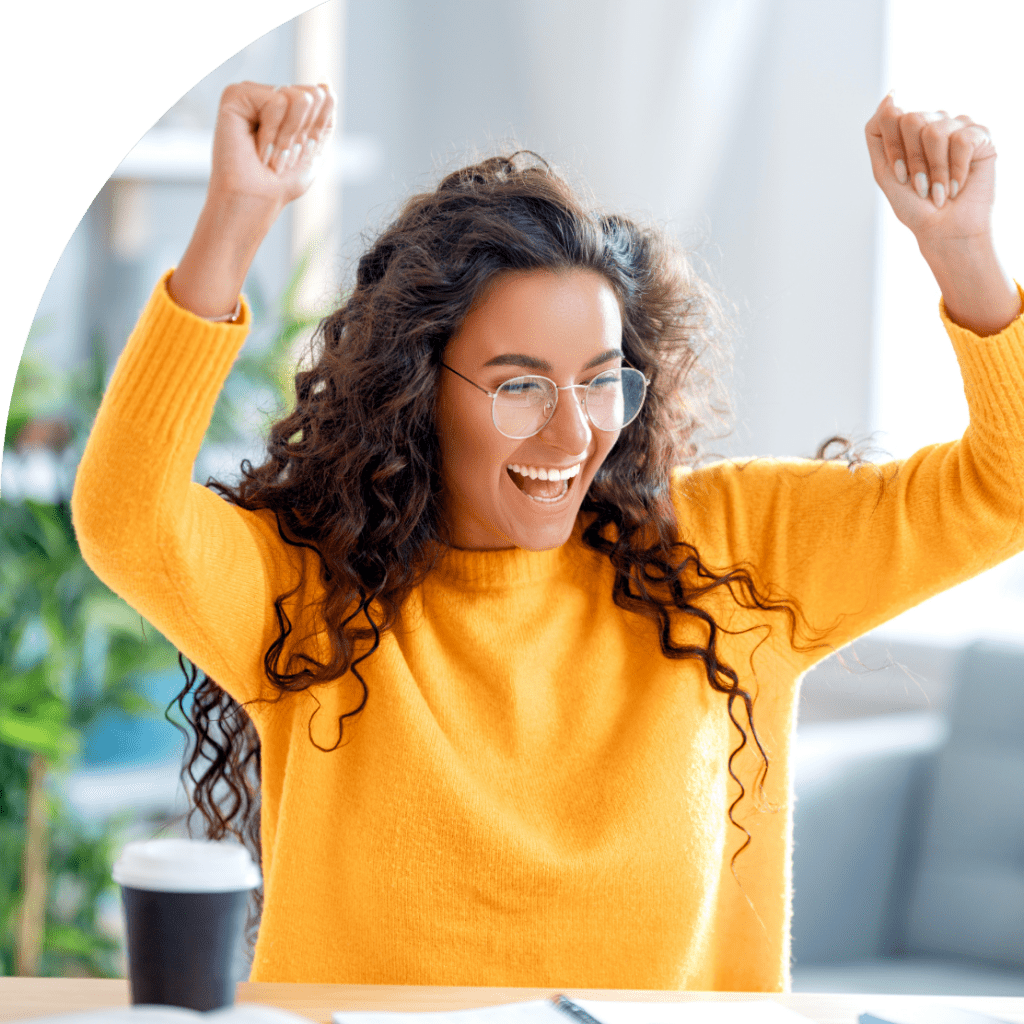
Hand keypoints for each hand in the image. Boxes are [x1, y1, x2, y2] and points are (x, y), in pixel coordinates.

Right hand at [168, 81, 335, 318]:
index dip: (316, 132)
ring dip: (288, 136)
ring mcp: (252, 94)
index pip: (322, 97)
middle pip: (312, 95)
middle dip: (303, 134)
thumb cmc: (279, 184)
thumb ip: (323, 118)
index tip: (295, 154)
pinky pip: (276, 101)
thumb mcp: (313, 149)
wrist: (254, 201)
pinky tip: (256, 147)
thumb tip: (325, 84)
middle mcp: (268, 96)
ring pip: (298, 97)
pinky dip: (272, 132)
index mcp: (287, 108)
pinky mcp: (235, 95)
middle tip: (280, 155)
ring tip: (268, 153)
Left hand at [864, 93, 996, 248]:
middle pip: (911, 119)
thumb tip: (890, 96)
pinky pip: (962, 140)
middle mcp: (932, 121)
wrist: (944, 230)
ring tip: (939, 191)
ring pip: (935, 131)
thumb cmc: (915, 205)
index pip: (889, 115)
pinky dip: (956, 170)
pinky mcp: (981, 135)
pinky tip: (957, 186)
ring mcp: (957, 125)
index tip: (900, 177)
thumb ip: (879, 134)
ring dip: (935, 171)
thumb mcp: (885, 171)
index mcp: (907, 129)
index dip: (892, 149)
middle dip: (913, 161)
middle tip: (921, 186)